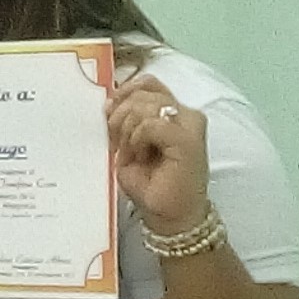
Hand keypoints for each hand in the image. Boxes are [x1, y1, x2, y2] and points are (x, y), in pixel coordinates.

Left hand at [109, 74, 212, 233]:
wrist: (169, 214)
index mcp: (172, 112)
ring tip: (133, 153)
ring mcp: (190, 125)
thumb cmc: (150, 184)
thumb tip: (109, 101)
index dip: (123, 93)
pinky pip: (152, 124)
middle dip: (121, 114)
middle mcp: (185, 114)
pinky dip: (137, 139)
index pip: (147, 83)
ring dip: (128, 129)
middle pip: (144, 90)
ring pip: (147, 105)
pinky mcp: (188, 140)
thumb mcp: (129, 145)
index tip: (108, 114)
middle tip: (118, 141)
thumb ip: (125, 121)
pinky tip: (139, 155)